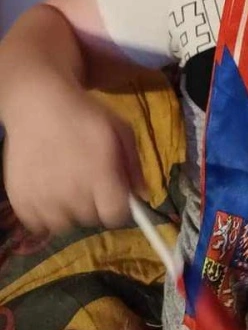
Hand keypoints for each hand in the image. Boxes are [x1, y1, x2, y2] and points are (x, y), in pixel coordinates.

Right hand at [2, 77, 144, 234]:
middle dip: (95, 204)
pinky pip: (39, 225)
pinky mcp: (21, 202)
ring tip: (66, 186)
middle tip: (88, 183)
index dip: (118, 207)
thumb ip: (134, 166)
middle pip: (92, 220)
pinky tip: (48, 192)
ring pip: (65, 226)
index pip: (116, 216)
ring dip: (70, 211)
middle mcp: (72, 193)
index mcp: (100, 175)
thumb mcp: (120, 130)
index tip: (113, 196)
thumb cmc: (84, 115)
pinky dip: (45, 214)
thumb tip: (144, 197)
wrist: (40, 104)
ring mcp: (43, 200)